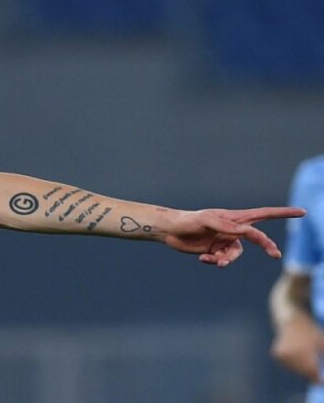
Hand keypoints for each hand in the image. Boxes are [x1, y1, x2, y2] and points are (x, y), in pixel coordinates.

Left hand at [163, 207, 304, 266]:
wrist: (170, 231)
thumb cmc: (189, 221)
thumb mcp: (207, 221)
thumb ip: (227, 226)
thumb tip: (246, 231)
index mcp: (235, 218)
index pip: (264, 214)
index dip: (283, 214)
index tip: (302, 212)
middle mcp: (233, 229)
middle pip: (258, 238)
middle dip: (266, 245)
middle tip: (276, 254)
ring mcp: (226, 241)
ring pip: (237, 255)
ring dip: (227, 259)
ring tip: (213, 260)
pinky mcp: (216, 251)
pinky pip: (222, 260)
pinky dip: (214, 261)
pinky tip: (203, 258)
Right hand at [272, 313, 322, 383]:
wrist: (290, 319)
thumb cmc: (310, 331)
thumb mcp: (322, 343)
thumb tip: (323, 376)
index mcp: (302, 352)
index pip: (313, 373)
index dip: (319, 380)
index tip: (322, 382)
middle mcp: (289, 354)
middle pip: (304, 373)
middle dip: (313, 374)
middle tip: (318, 371)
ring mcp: (281, 355)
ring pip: (296, 371)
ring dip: (304, 370)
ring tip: (309, 360)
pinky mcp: (277, 355)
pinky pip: (289, 366)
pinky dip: (296, 365)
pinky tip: (299, 357)